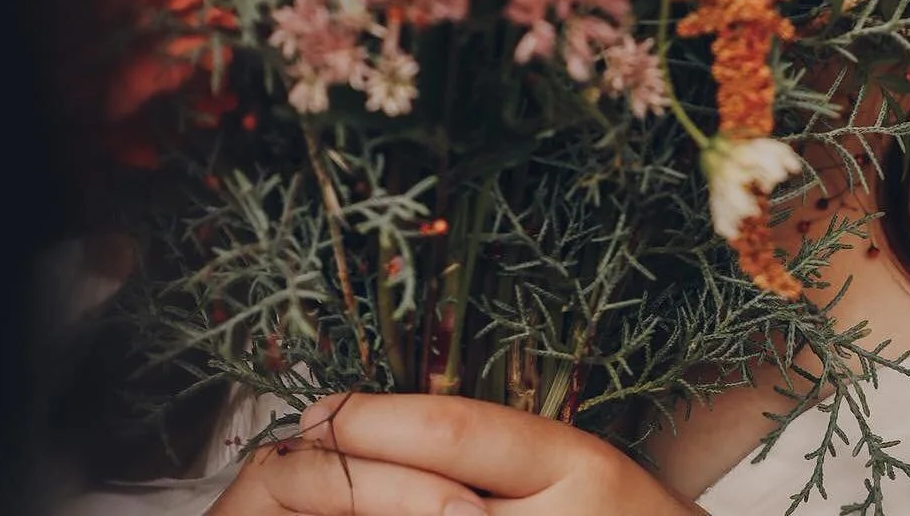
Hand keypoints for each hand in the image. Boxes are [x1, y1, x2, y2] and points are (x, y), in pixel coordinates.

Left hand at [209, 391, 702, 515]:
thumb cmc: (620, 515)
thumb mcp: (572, 460)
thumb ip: (495, 445)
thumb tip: (385, 420)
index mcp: (575, 463)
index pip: (457, 434)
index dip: (378, 417)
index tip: (321, 405)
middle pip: (421, 500)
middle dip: (346, 479)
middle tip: (289, 451)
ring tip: (304, 499)